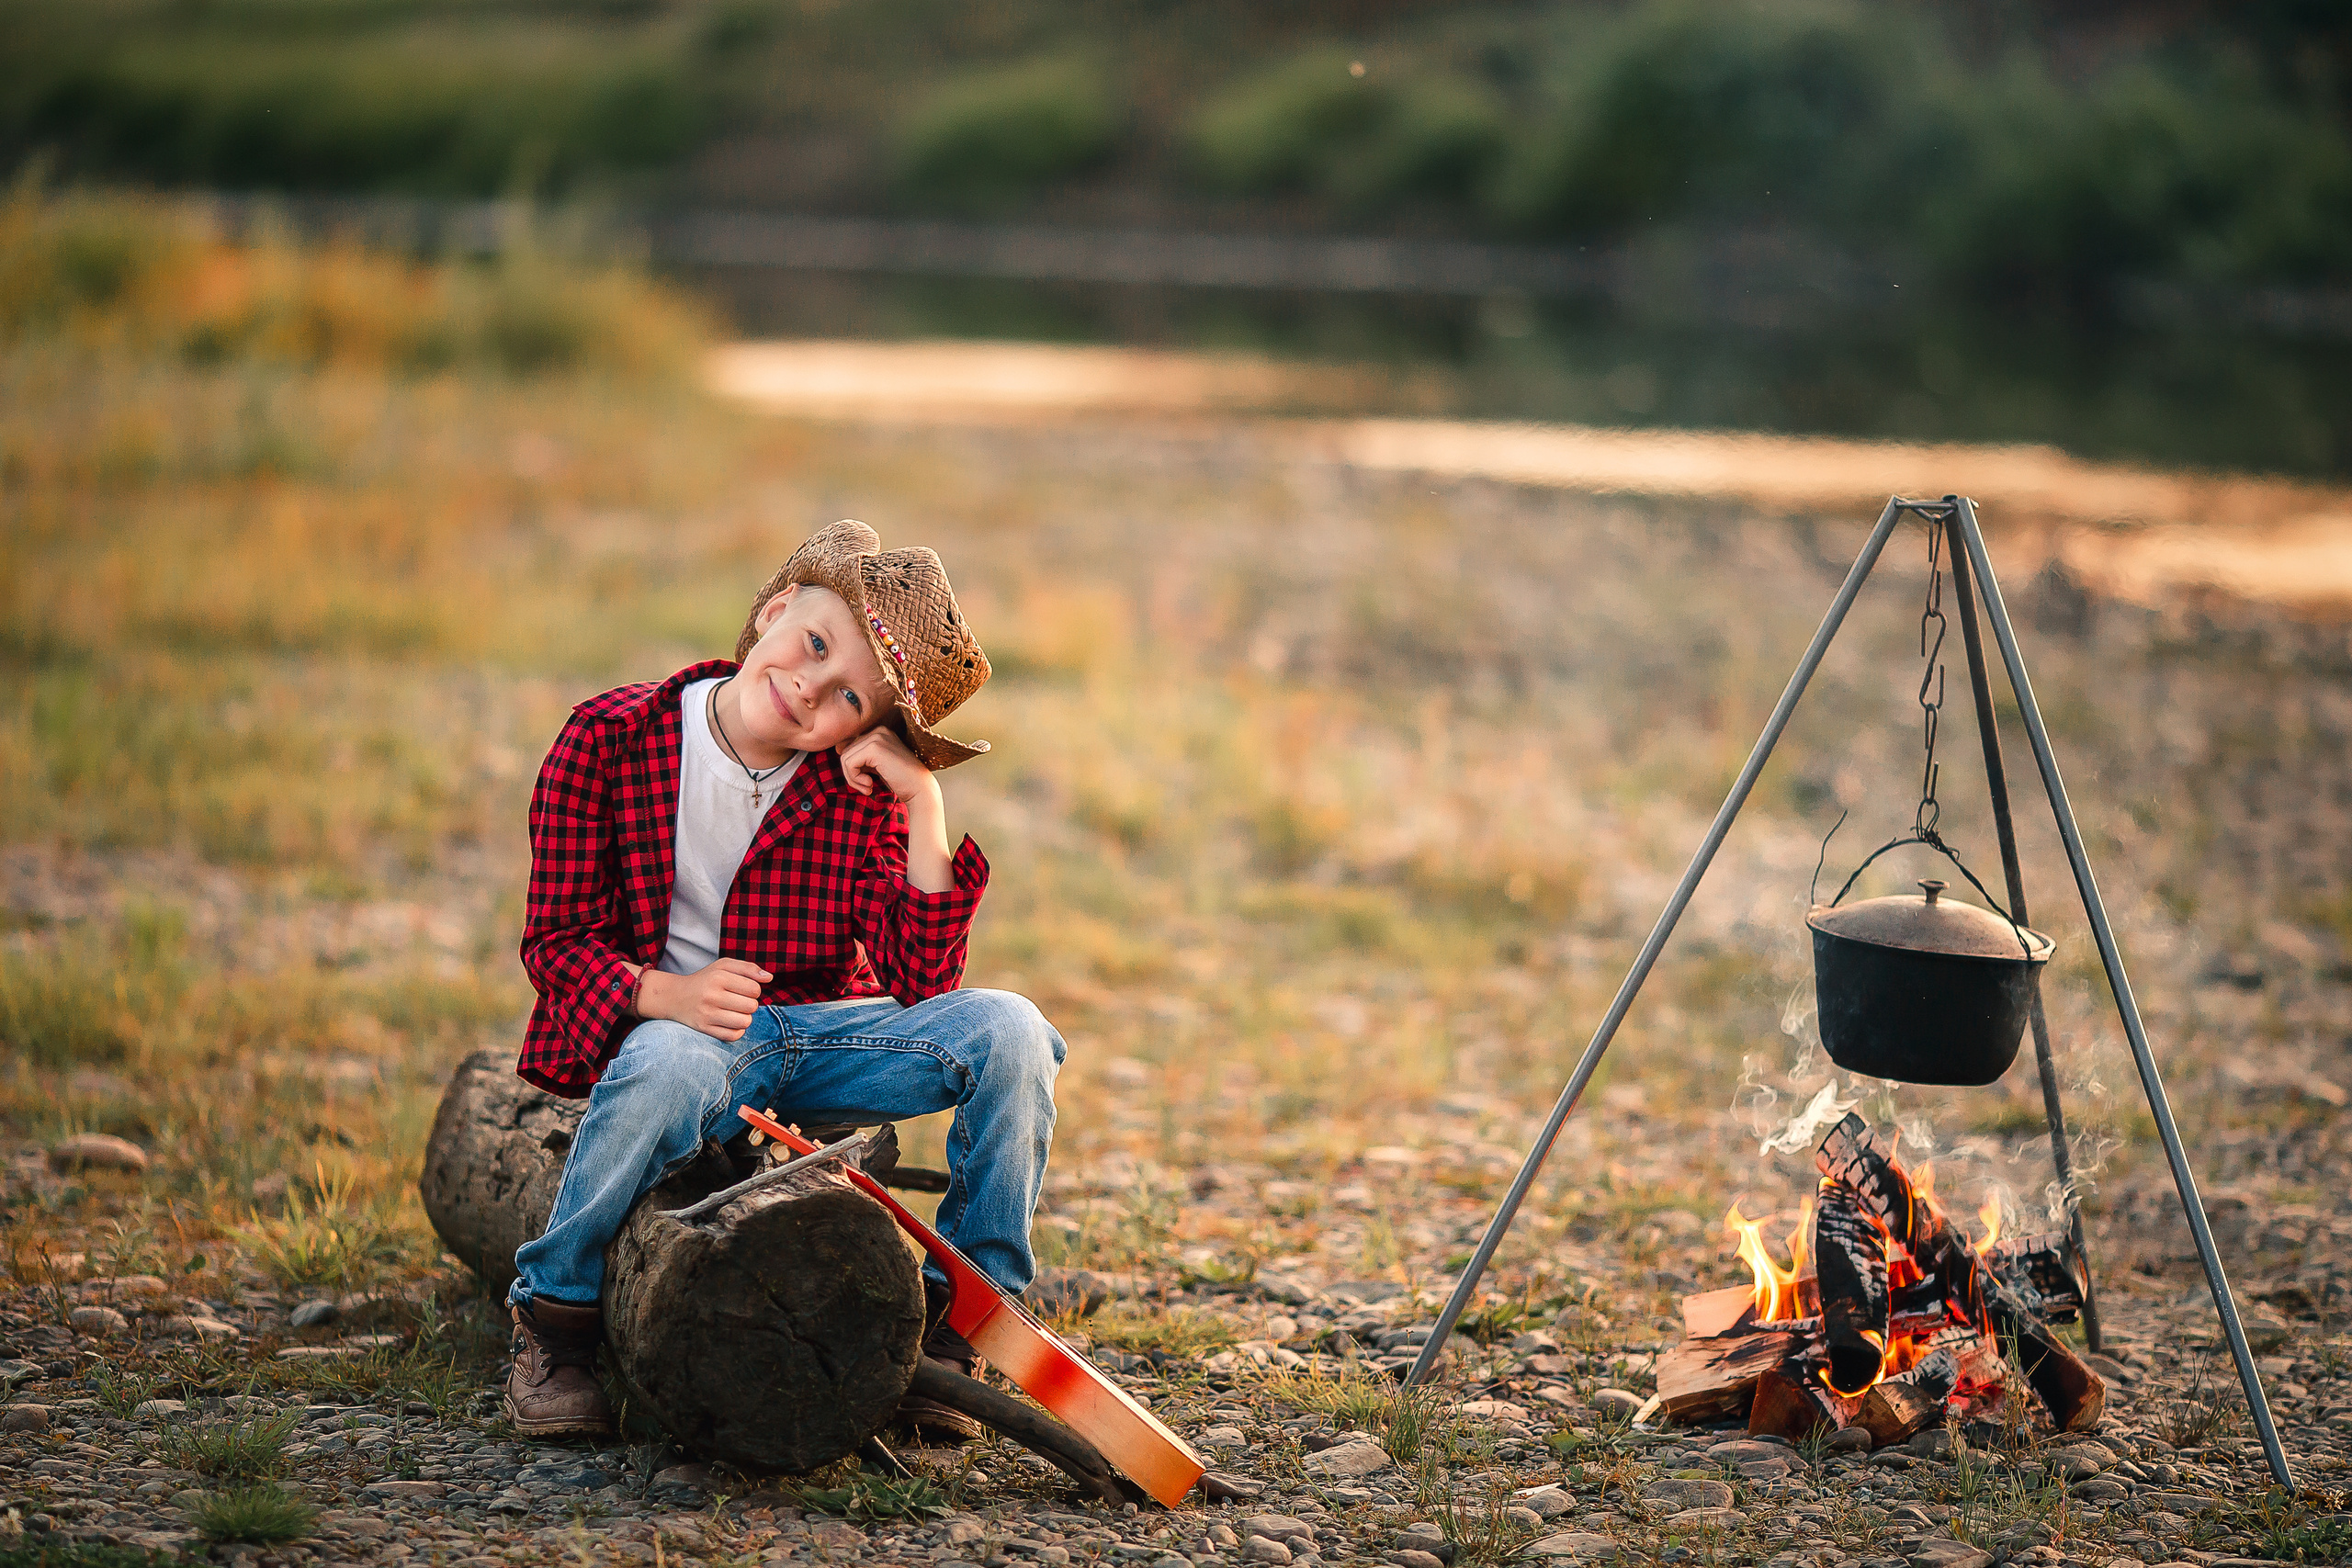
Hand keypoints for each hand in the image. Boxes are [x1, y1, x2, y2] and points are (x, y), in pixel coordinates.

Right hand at [633, 957, 770, 1041]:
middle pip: (751, 1006)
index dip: (754, 990)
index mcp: (718, 977)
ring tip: (734, 1012)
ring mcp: (706, 1013)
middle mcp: (711, 995)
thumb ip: (748, 968)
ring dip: (744, 1018)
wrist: (674, 997)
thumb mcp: (723, 966)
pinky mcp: (703, 1028)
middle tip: (738, 1001)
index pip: (754, 989)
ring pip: (745, 1022)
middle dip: (749, 1004)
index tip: (743, 990)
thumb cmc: (705, 980)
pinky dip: (737, 1031)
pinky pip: (733, 1036)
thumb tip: (769, 977)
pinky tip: (730, 1023)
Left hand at [837, 725, 937, 806]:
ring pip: (845, 758)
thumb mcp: (876, 764)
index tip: (865, 781)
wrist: (919, 789)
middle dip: (851, 774)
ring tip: (867, 787)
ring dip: (852, 778)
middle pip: (845, 751)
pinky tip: (870, 785)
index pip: (850, 746)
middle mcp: (879, 730)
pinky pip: (849, 763)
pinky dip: (854, 778)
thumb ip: (861, 756)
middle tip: (866, 787)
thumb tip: (838, 749)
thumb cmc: (900, 780)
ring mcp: (877, 737)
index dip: (852, 767)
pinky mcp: (874, 748)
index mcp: (880, 732)